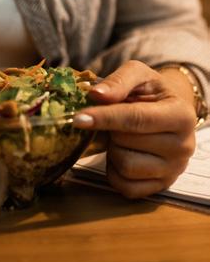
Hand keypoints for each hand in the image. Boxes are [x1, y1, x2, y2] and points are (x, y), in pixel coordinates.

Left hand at [74, 60, 196, 197]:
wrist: (169, 111)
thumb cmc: (152, 92)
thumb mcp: (139, 75)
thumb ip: (118, 81)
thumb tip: (96, 95)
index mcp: (181, 115)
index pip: (136, 119)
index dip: (105, 118)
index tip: (79, 118)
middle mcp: (183, 146)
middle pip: (126, 142)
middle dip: (111, 129)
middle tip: (117, 119)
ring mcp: (174, 170)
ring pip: (125, 166)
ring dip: (114, 150)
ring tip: (123, 136)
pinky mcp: (161, 187)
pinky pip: (125, 187)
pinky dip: (115, 171)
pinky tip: (124, 153)